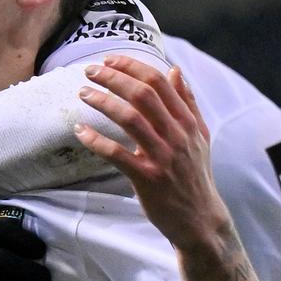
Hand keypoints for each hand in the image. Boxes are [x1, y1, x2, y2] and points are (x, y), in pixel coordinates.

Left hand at [75, 57, 231, 250]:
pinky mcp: (148, 179)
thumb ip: (188, 103)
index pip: (159, 82)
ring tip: (83, 93)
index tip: (110, 60)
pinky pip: (117, 154)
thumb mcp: (200, 136)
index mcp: (188, 122)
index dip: (132, 66)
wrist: (200, 220)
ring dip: (102, 102)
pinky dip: (96, 141)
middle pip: (143, 94)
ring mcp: (163, 157)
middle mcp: (177, 135)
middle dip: (113, 78)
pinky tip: (80, 131)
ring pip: (129, 119)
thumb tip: (175, 70)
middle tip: (90, 71)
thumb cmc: (195, 176)